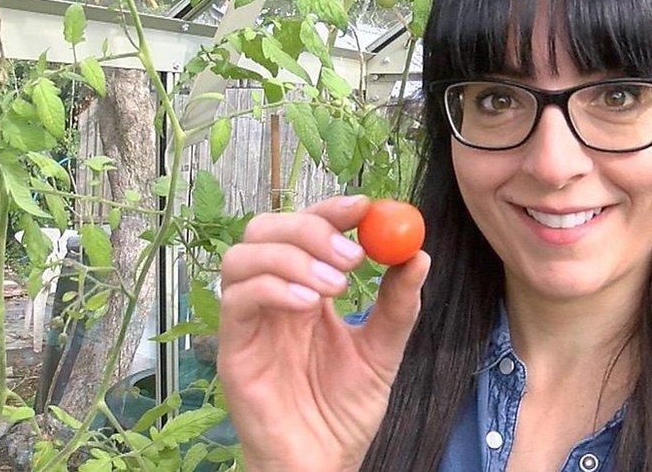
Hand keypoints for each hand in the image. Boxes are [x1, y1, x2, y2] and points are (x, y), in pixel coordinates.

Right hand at [217, 195, 430, 470]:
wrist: (323, 461)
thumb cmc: (343, 411)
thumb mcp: (382, 351)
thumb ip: (397, 305)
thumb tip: (418, 255)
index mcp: (305, 290)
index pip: (305, 229)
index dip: (331, 210)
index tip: (365, 205)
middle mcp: (271, 297)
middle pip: (267, 229)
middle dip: (310, 228)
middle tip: (353, 254)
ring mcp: (249, 321)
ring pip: (242, 256)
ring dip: (291, 257)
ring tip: (335, 286)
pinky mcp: (233, 348)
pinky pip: (237, 299)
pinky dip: (272, 288)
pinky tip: (309, 304)